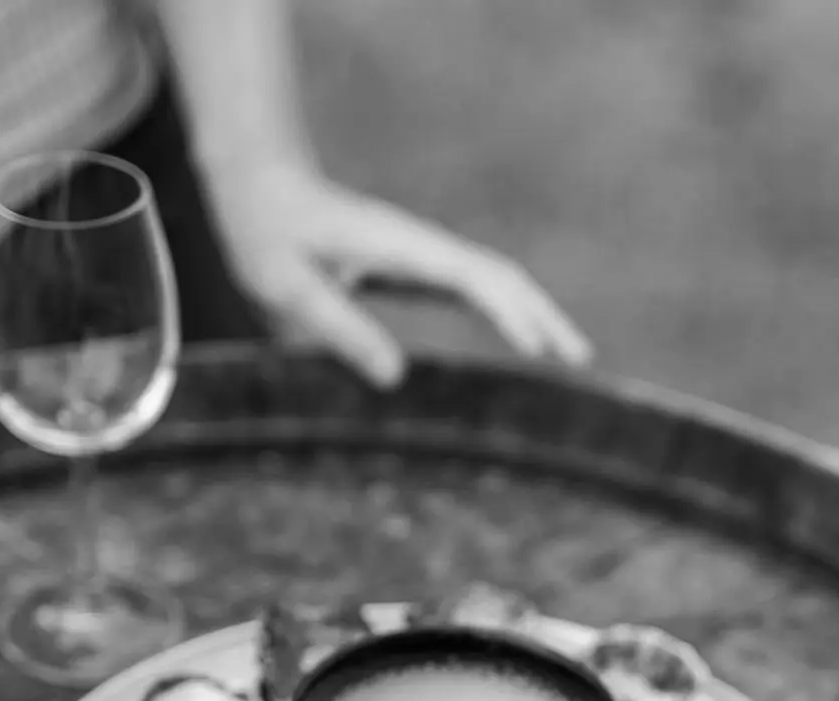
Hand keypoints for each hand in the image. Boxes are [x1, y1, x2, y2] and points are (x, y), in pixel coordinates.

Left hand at [207, 162, 591, 387]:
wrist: (258, 185)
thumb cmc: (264, 232)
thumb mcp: (285, 286)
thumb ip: (336, 327)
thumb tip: (395, 378)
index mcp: (398, 247)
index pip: (470, 278)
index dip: (507, 314)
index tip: (537, 351)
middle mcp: (419, 247)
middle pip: (500, 277)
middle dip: (542, 316)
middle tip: (580, 362)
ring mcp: (419, 254)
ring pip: (492, 281)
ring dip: (532, 313)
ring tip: (566, 356)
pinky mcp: (410, 266)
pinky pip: (469, 289)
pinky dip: (503, 312)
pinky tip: (516, 339)